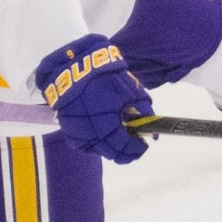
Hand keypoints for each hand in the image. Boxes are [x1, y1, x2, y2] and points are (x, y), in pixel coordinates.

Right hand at [34, 35, 149, 163]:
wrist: (73, 69)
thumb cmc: (105, 78)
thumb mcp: (130, 91)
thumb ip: (144, 113)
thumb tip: (152, 133)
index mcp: (108, 122)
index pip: (125, 146)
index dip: (136, 148)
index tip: (143, 145)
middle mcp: (92, 133)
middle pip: (112, 153)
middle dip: (126, 151)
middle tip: (133, 145)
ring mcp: (79, 133)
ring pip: (99, 150)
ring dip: (111, 147)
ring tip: (118, 138)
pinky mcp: (69, 131)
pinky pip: (86, 145)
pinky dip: (96, 143)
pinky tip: (102, 134)